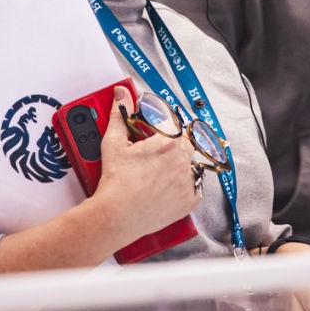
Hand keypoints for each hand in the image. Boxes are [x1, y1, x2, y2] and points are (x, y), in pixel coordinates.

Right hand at [92, 85, 198, 244]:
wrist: (117, 215)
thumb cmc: (116, 182)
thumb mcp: (114, 143)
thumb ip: (120, 114)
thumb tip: (121, 95)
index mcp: (168, 143)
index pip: (175, 126)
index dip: (165, 129)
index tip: (157, 133)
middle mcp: (182, 162)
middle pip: (186, 144)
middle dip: (174, 146)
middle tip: (157, 153)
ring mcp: (188, 182)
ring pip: (192, 165)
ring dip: (181, 165)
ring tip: (161, 171)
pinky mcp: (189, 201)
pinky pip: (195, 187)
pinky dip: (185, 186)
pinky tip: (169, 186)